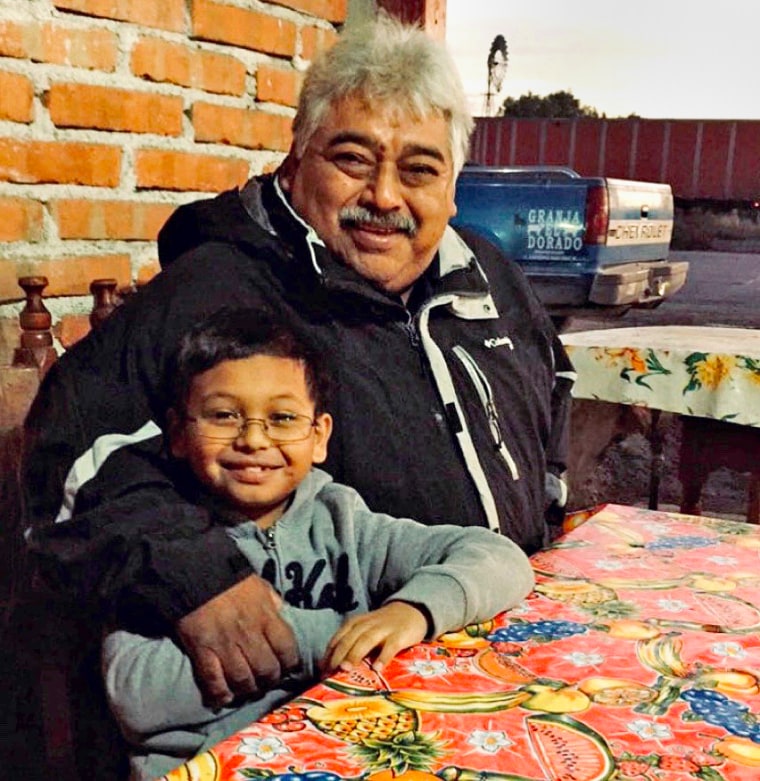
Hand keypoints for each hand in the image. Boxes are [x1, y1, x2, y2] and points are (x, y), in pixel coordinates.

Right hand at [176, 574, 298, 707]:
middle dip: (269, 680)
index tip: (286, 667)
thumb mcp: (260, 587)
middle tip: (266, 681)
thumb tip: (283, 614)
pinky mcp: (202, 651)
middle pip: (266, 670)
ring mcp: (225, 644)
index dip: (290, 663)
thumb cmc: (231, 580)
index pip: (287, 649)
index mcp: (266, 616)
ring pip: (242, 679)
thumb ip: (273, 603)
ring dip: (247, 689)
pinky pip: (213, 680)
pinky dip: (220, 694)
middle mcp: (249, 634)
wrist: (195, 573)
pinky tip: (224, 698)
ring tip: (247, 689)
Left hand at [321, 601, 427, 673]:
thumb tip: (332, 669)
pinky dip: (383, 657)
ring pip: (366, 640)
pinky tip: (377, 669)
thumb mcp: (365, 630)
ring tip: (346, 670)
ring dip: (355, 654)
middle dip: (339, 654)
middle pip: (350, 638)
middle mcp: (367, 624)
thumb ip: (352, 645)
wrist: (410, 611)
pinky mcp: (399, 635)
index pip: (339, 637)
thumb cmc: (382, 627)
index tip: (322, 671)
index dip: (329, 654)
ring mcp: (383, 629)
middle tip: (330, 671)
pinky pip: (390, 646)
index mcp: (356, 623)